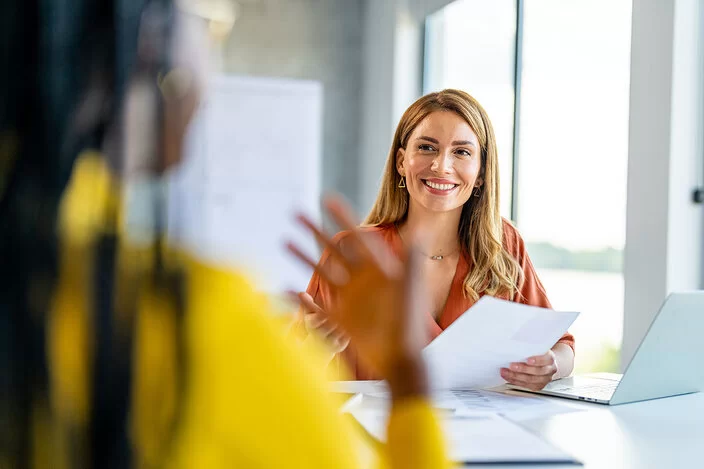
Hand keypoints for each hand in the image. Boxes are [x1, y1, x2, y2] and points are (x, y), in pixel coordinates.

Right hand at [287, 196, 429, 398]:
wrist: (403, 359)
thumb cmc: (410, 323)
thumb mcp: (411, 288)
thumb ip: (411, 261)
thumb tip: (419, 232)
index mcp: (378, 268)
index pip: (356, 237)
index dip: (342, 217)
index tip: (327, 198)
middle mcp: (361, 280)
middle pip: (333, 249)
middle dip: (315, 230)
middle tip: (296, 212)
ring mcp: (349, 299)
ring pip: (321, 272)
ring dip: (303, 256)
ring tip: (285, 240)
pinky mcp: (341, 320)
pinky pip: (316, 306)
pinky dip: (300, 298)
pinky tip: (284, 288)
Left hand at [501, 350, 557, 390]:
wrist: (546, 363)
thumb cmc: (538, 353)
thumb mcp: (537, 347)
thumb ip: (531, 347)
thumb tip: (516, 342)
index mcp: (550, 358)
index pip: (546, 359)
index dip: (537, 360)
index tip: (527, 359)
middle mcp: (549, 370)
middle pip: (537, 371)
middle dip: (523, 369)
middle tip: (511, 365)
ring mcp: (544, 379)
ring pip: (530, 380)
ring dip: (515, 376)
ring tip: (505, 371)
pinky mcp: (537, 386)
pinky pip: (525, 385)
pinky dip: (514, 381)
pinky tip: (507, 376)